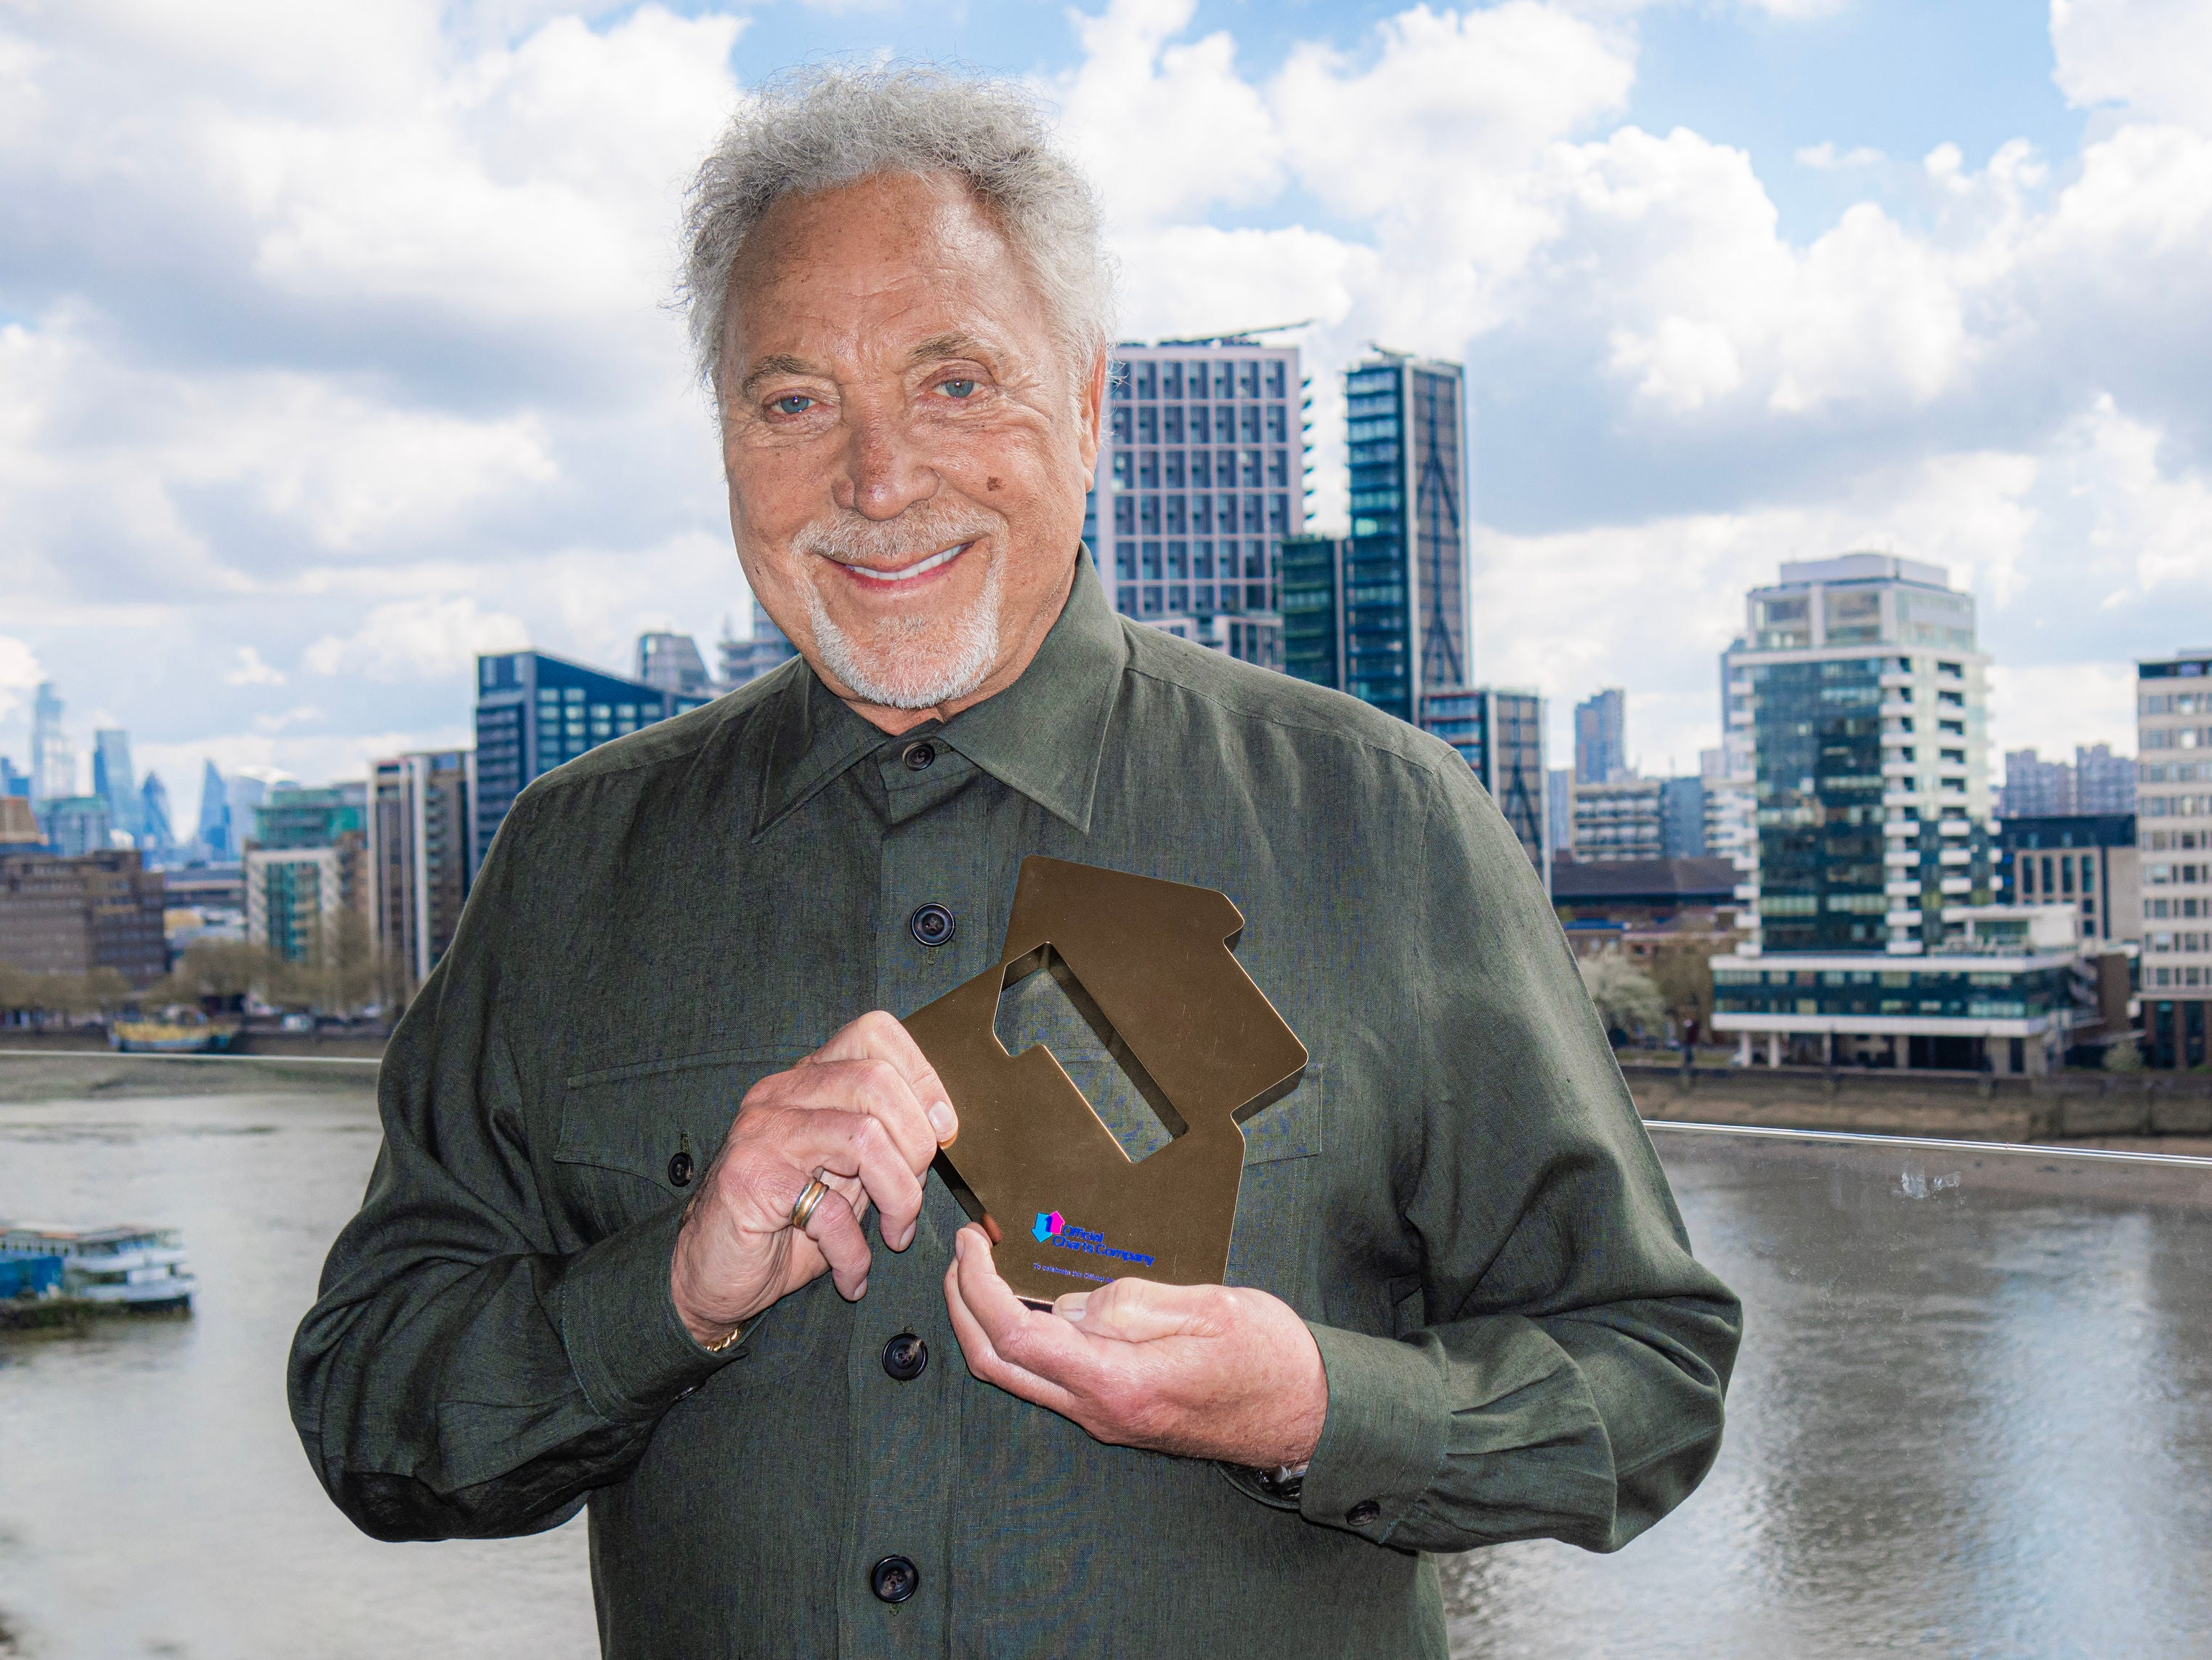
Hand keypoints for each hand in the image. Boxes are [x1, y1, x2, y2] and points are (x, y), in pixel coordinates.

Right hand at [670, 1011, 956, 1345]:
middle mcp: (780, 1094)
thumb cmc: (786, 1227)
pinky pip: (830, 1208)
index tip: (943, 1131)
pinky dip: (855, 1250)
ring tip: (895, 1234)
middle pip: (878, 1081)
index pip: (873, 1032)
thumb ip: (884, 1143)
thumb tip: (943, 1125)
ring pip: (865, 1135)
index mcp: (808, 1082)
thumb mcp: (846, 1176)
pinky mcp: (749, 1179)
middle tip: (912, 1198)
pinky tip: (851, 1274)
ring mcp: (761, 1132)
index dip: (923, 1077)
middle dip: (917, 1146)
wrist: (710, 1275)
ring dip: (899, 1196)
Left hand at [942, 1225, 1325, 1468]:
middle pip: (999, 1367)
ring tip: (983, 1269)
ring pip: (1017, 1378)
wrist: (1308, 1414)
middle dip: (962, 1306)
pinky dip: (1019, 1340)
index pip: (1017, 1338)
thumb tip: (1067, 1306)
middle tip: (960, 1253)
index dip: (978, 1287)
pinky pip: (1047, 1378)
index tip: (970, 1242)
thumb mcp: (1210, 1309)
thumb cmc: (1270, 1357)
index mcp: (1120, 1383)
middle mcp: (1101, 1411)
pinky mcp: (1115, 1414)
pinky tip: (1030, 1302)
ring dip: (985, 1324)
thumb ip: (1133, 1304)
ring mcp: (1105, 1418)